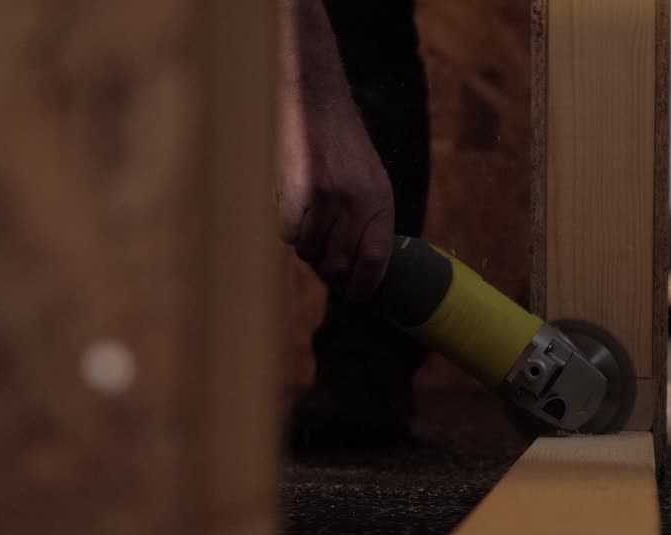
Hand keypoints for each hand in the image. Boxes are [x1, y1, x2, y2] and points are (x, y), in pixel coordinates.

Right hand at [277, 0, 394, 299]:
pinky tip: (294, 208)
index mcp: (381, 201)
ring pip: (311, 252)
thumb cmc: (343, 146)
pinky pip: (289, 235)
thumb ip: (369, 221)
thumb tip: (361, 269)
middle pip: (339, 264)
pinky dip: (289, 230)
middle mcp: (359, 202)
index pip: (376, 262)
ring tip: (310, 223)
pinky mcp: (298, 191)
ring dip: (308, 247)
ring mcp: (328, 198)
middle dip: (330, 270)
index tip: (356, 295)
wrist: (316, 103)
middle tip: (324, 262)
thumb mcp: (372, 181)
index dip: (364, 286)